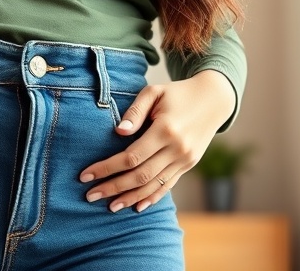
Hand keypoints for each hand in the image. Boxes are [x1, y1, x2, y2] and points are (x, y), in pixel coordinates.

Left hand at [79, 70, 235, 212]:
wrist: (214, 99)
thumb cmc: (177, 93)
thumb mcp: (155, 91)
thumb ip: (135, 110)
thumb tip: (119, 131)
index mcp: (166, 130)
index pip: (131, 156)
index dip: (107, 168)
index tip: (86, 175)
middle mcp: (177, 149)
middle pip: (140, 175)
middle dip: (113, 187)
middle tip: (90, 195)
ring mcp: (185, 159)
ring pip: (153, 185)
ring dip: (130, 197)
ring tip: (110, 207)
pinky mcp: (189, 164)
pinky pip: (168, 185)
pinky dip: (152, 197)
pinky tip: (137, 207)